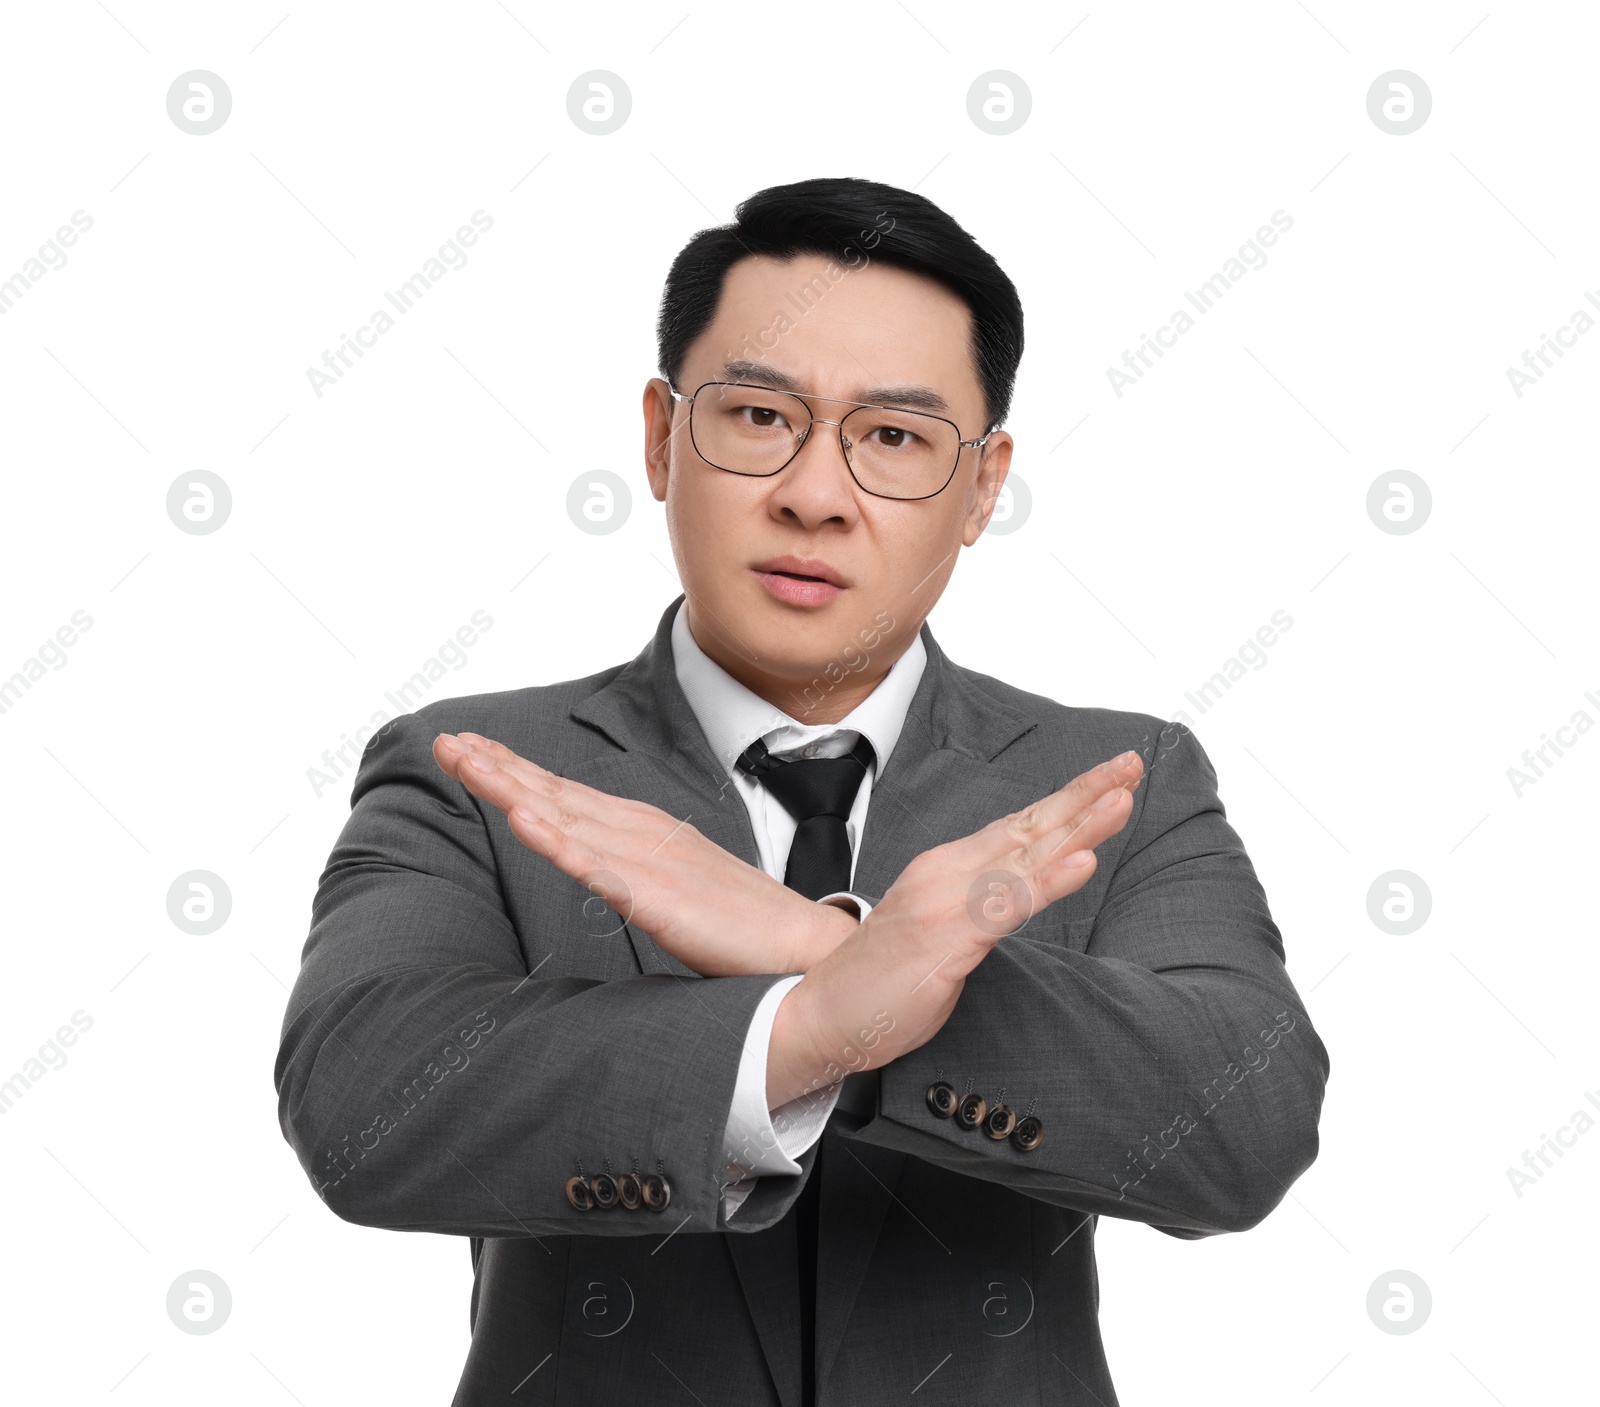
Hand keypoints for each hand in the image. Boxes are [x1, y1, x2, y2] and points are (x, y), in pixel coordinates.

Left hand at [432, 733, 856, 976]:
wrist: (800, 945)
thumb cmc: (739, 923)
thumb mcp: (671, 886)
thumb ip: (630, 871)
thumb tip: (598, 866)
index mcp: (640, 832)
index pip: (564, 793)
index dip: (513, 769)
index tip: (468, 747)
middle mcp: (638, 834)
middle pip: (553, 793)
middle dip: (496, 765)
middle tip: (446, 740)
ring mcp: (645, 862)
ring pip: (562, 818)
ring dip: (510, 787)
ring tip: (466, 760)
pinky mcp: (657, 898)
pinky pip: (596, 868)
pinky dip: (558, 840)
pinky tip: (524, 821)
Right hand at [767, 749, 1144, 1106]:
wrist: (821, 1011)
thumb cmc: (883, 977)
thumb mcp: (942, 929)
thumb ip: (983, 905)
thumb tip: (1023, 894)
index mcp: (948, 867)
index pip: (1019, 825)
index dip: (1068, 799)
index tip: (1114, 777)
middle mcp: (948, 872)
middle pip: (1028, 825)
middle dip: (1084, 794)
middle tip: (1132, 764)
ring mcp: (947, 901)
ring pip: (1025, 857)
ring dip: (1078, 827)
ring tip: (1120, 801)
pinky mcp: (947, 936)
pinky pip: (1007, 905)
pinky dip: (1048, 881)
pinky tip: (1082, 863)